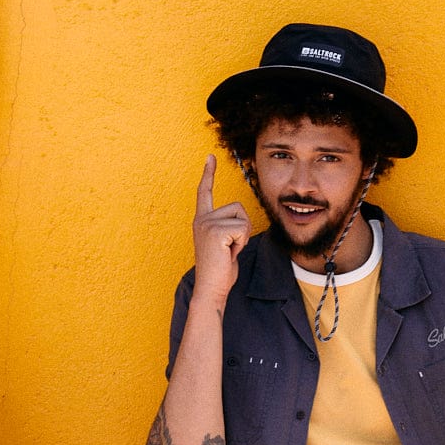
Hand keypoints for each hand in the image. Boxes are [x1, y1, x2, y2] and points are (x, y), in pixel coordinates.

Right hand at [192, 155, 250, 302]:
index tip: (210, 157)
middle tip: (229, 248)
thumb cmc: (220, 270)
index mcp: (202, 220)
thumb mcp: (224, 244)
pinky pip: (243, 228)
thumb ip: (228, 229)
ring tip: (228, 251)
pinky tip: (229, 254)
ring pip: (242, 218)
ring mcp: (207, 224)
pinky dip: (242, 243)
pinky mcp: (215, 231)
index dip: (208, 173)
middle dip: (243, 229)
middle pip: (238, 207)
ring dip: (243, 236)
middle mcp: (202, 219)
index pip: (205, 192)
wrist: (212, 288)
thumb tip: (239, 225)